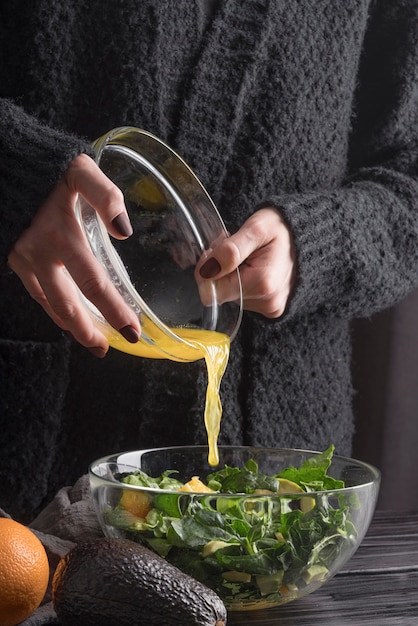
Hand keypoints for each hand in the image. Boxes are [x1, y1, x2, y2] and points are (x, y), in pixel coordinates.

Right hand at [7, 153, 140, 355]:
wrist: (8, 168)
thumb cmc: (51, 169)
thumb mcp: (81, 171)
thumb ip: (105, 195)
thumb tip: (124, 230)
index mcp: (61, 236)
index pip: (93, 283)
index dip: (114, 310)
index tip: (133, 330)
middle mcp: (40, 254)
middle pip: (70, 304)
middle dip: (91, 331)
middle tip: (110, 349)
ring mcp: (25, 261)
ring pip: (51, 305)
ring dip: (74, 327)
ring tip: (95, 343)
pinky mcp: (16, 262)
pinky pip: (39, 295)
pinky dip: (57, 311)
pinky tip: (71, 321)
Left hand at [196, 207, 295, 317]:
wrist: (312, 236)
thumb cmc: (283, 229)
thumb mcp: (257, 228)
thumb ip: (230, 250)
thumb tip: (206, 270)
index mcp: (262, 282)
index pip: (211, 291)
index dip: (207, 270)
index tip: (218, 251)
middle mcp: (267, 301)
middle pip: (219, 294)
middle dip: (219, 272)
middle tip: (235, 250)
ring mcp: (270, 308)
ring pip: (229, 297)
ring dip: (231, 276)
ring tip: (248, 258)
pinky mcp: (271, 310)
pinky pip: (242, 299)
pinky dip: (242, 283)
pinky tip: (254, 268)